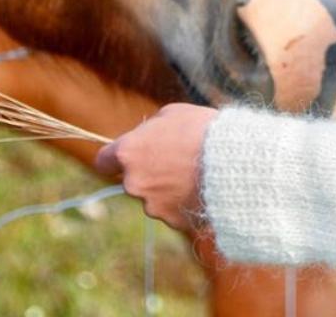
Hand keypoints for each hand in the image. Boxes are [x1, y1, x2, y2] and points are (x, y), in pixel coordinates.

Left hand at [93, 103, 217, 231]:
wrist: (232, 164)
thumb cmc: (202, 131)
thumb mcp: (172, 114)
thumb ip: (151, 129)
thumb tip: (147, 138)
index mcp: (129, 152)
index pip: (103, 161)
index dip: (113, 159)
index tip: (124, 158)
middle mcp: (133, 183)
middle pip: (133, 180)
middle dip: (149, 173)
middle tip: (176, 160)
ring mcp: (152, 206)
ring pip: (154, 197)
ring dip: (168, 188)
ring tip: (196, 173)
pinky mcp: (173, 221)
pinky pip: (174, 211)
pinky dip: (183, 203)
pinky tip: (202, 188)